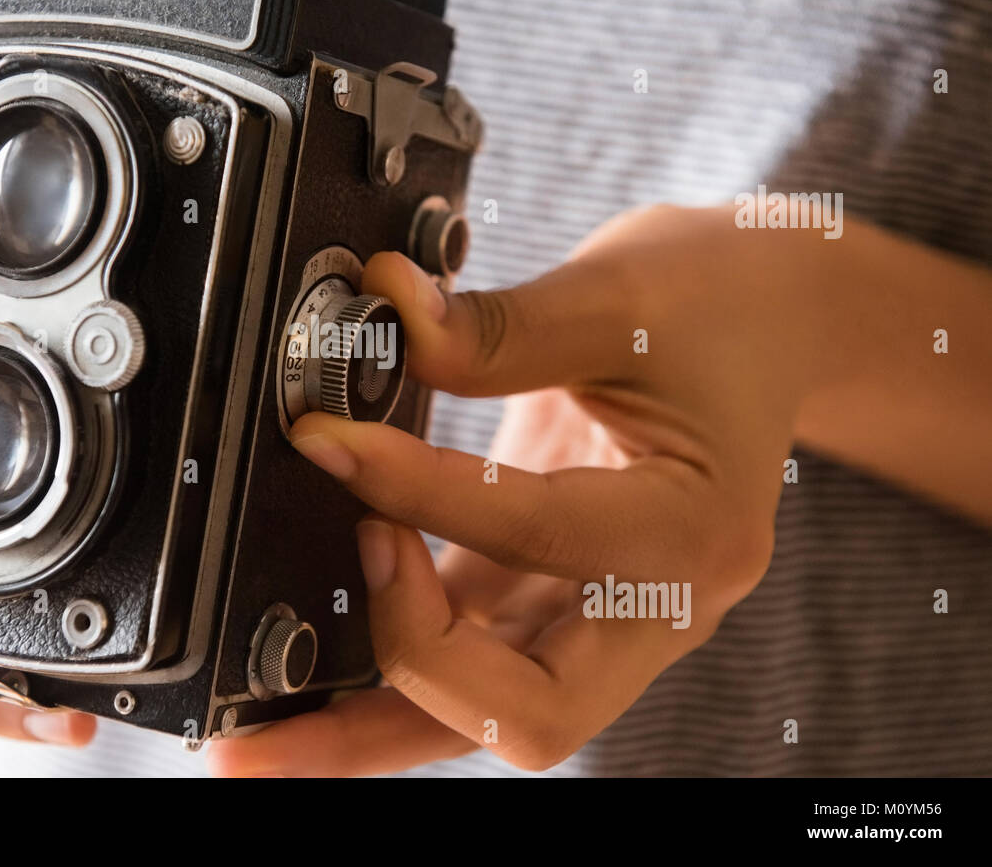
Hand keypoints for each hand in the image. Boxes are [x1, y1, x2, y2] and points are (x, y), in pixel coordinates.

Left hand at [208, 204, 825, 775]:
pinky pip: (467, 658)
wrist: (774, 323)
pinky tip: (310, 662)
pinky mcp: (554, 596)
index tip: (326, 439)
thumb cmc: (720, 303)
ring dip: (369, 727)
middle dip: (399, 683)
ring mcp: (604, 614)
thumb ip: (497, 328)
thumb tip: (382, 318)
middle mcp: (656, 603)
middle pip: (527, 713)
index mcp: (694, 530)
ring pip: (483, 713)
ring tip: (255, 734)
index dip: (415, 491)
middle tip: (284, 656)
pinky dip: (389, 668)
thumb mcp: (620, 294)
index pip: (534, 534)